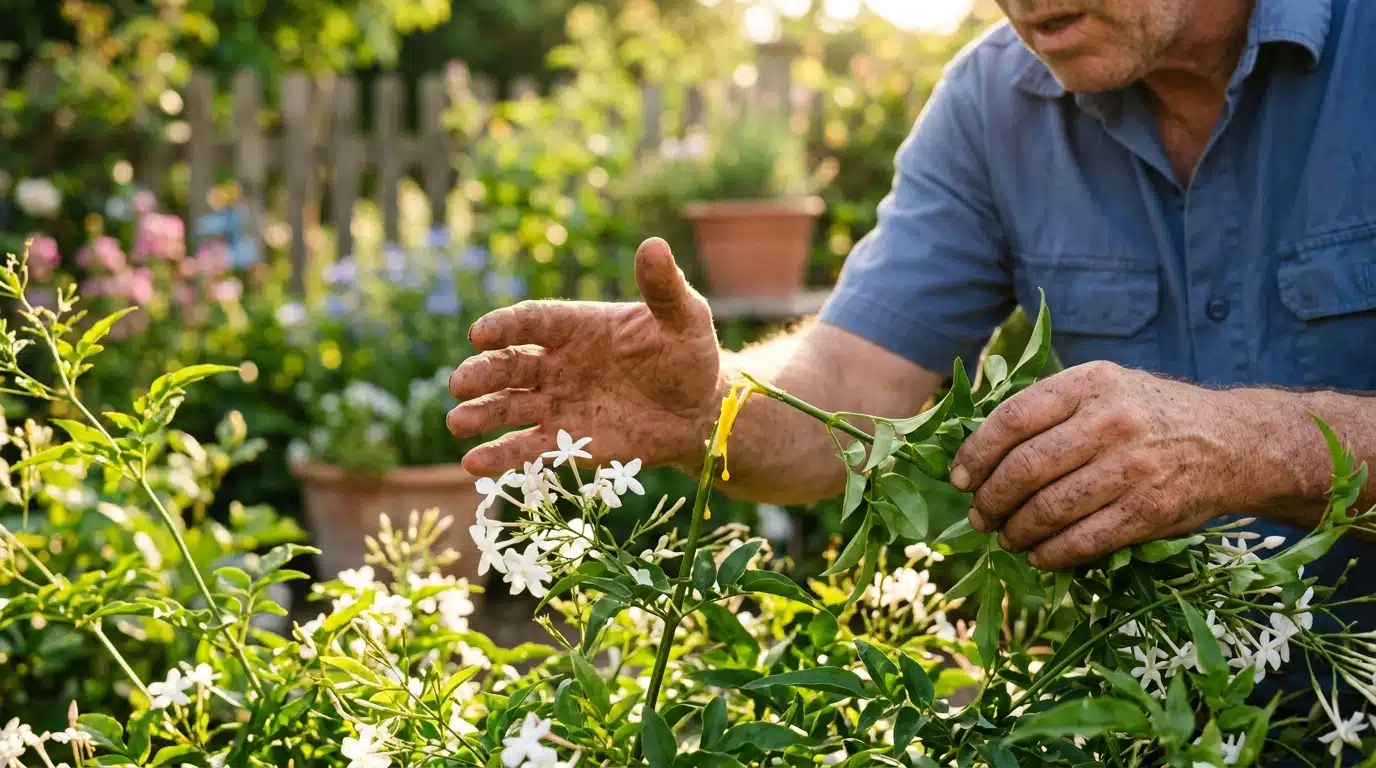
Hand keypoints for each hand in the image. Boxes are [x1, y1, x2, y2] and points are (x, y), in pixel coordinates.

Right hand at [448, 238, 722, 475]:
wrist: (699, 411)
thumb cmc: (688, 355)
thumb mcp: (684, 318)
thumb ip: (663, 289)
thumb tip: (653, 245)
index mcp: (578, 327)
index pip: (533, 321)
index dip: (506, 326)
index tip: (480, 334)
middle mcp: (558, 363)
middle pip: (510, 365)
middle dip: (483, 374)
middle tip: (460, 383)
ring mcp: (558, 403)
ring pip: (509, 406)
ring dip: (481, 413)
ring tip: (457, 422)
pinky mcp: (566, 441)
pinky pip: (527, 447)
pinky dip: (500, 456)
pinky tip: (474, 463)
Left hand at [949, 361, 1257, 569]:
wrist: (1232, 442)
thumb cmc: (1148, 414)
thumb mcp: (1103, 388)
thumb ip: (1049, 408)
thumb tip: (977, 448)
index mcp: (1090, 383)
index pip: (1013, 418)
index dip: (977, 453)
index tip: (960, 478)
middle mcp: (1111, 420)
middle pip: (1025, 468)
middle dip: (991, 499)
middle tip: (978, 516)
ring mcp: (1133, 467)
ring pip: (1050, 508)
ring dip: (1016, 530)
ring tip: (1006, 536)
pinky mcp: (1150, 510)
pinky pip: (1083, 540)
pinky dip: (1051, 554)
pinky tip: (1038, 554)